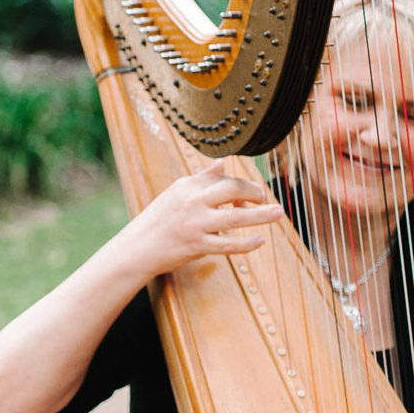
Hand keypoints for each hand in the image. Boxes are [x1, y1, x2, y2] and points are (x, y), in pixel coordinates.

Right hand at [130, 160, 283, 280]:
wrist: (135, 249)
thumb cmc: (158, 222)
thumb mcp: (176, 194)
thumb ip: (201, 179)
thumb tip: (221, 162)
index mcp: (188, 185)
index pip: (223, 177)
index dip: (242, 184)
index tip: (251, 193)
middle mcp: (192, 201)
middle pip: (232, 189)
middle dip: (254, 192)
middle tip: (267, 199)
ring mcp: (195, 223)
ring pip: (235, 216)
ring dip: (261, 215)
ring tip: (278, 213)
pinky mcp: (196, 244)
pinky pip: (228, 244)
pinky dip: (246, 243)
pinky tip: (259, 241)